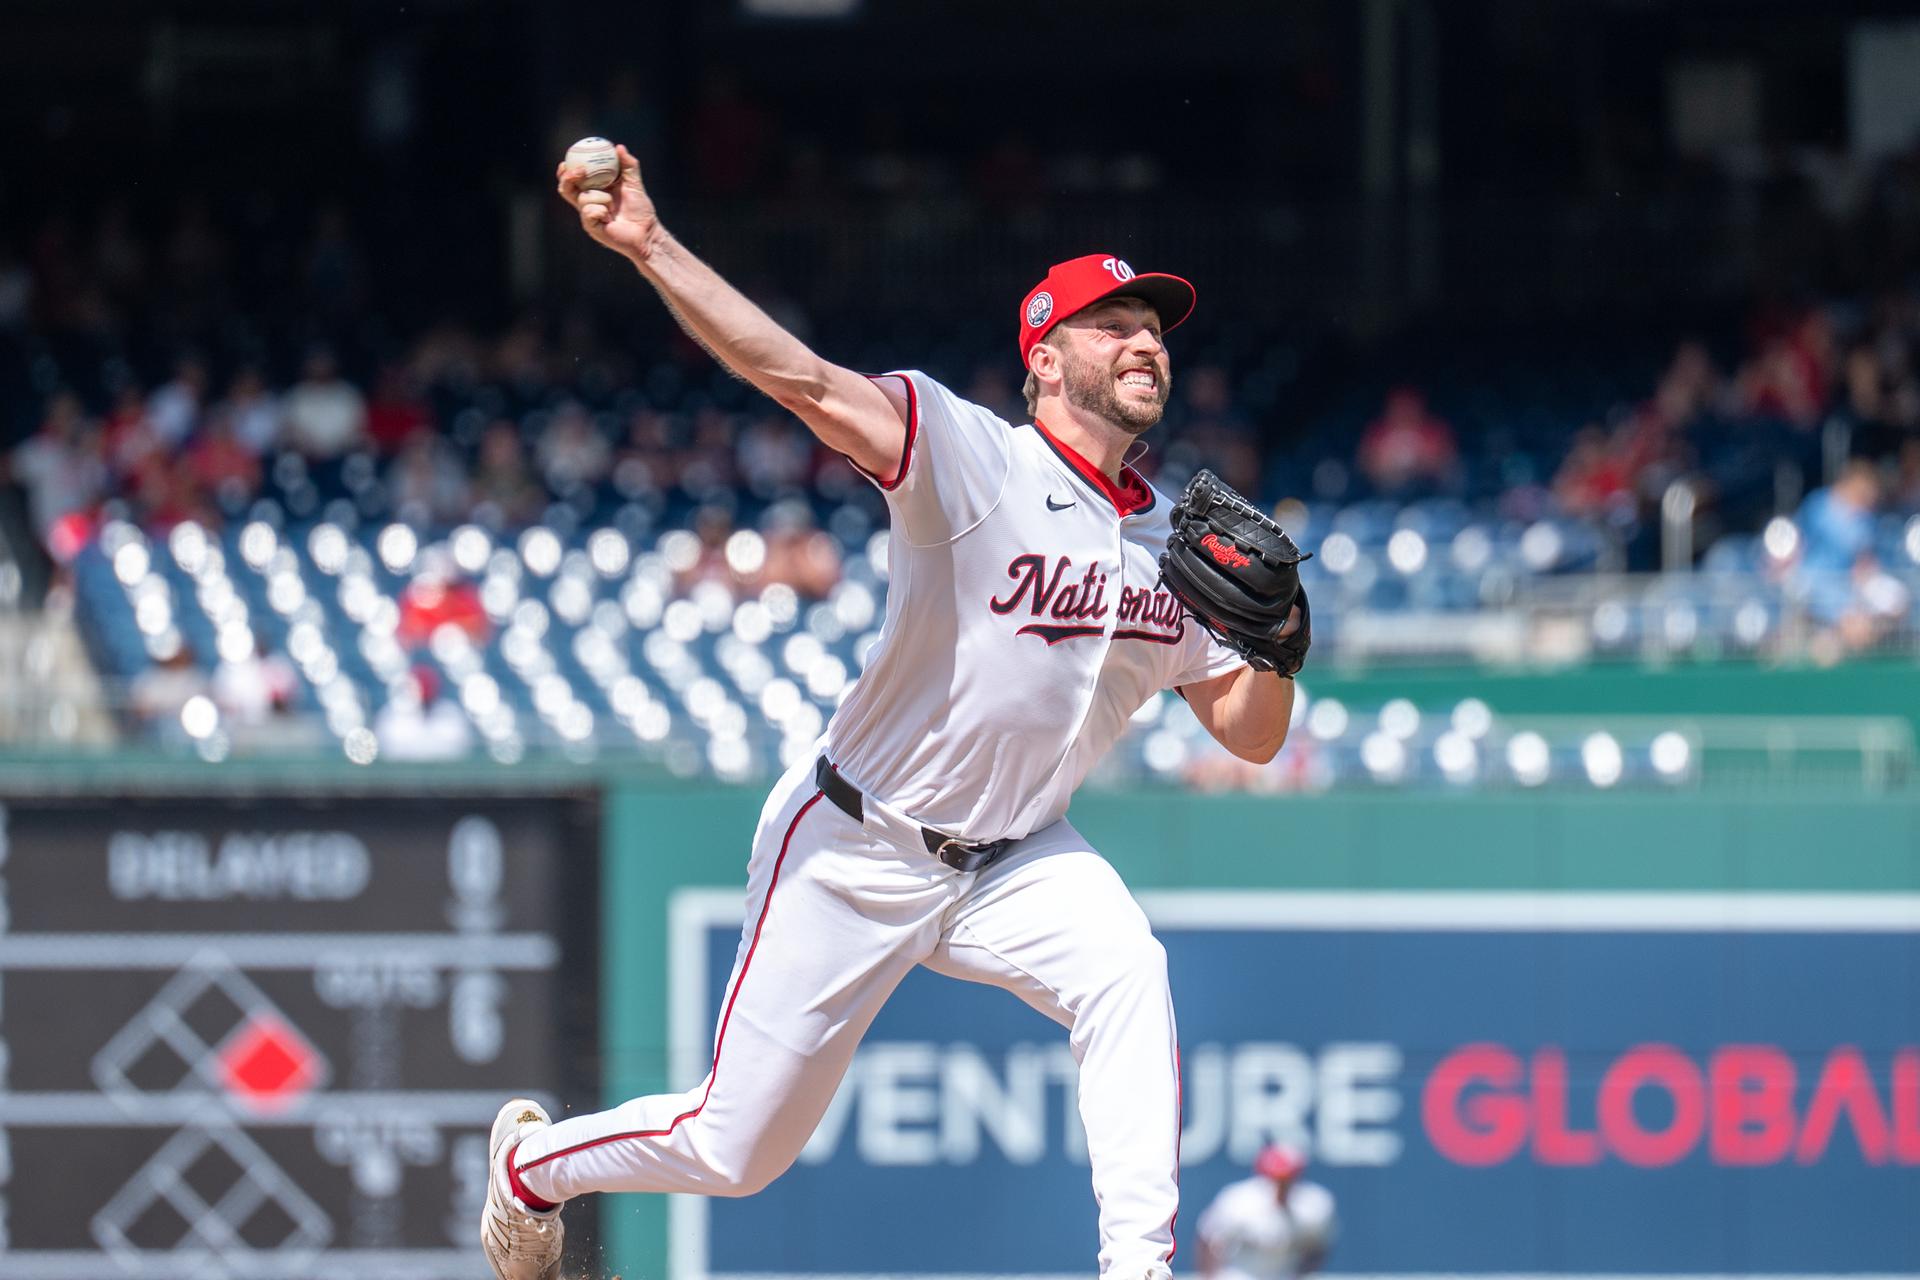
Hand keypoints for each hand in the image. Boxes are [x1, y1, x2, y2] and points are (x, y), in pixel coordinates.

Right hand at [556, 143, 660, 262]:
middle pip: (566, 188)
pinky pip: (588, 212)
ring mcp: (588, 215)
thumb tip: (619, 147)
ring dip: (600, 197)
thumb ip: (628, 165)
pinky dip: (600, 210)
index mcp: (593, 190)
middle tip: (581, 171)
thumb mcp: (634, 183)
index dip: (566, 169)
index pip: (573, 179)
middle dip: (569, 177)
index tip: (570, 158)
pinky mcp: (591, 227)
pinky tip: (609, 217)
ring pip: (582, 198)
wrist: (647, 231)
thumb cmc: (641, 210)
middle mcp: (587, 202)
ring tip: (612, 205)